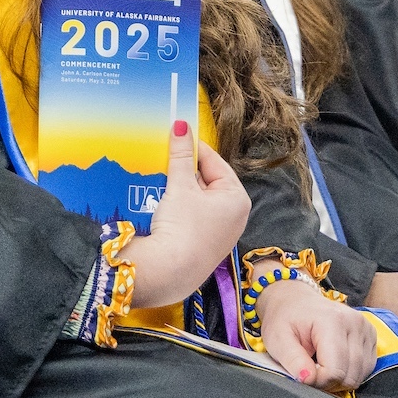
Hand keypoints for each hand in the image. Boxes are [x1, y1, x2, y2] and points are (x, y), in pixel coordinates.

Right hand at [119, 120, 248, 307]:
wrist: (169, 273)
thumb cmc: (183, 226)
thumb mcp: (180, 186)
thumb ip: (180, 154)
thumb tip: (181, 125)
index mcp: (237, 198)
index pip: (215, 162)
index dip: (193, 148)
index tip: (175, 135)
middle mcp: (234, 216)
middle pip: (207, 181)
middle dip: (185, 169)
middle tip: (164, 155)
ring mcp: (219, 232)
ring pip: (197, 199)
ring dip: (179, 187)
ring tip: (159, 174)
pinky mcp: (202, 245)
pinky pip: (192, 215)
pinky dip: (178, 205)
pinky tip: (160, 199)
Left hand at [255, 279, 376, 389]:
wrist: (295, 300)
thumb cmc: (284, 319)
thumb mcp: (277, 339)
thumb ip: (292, 360)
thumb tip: (308, 379)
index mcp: (332, 320)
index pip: (334, 371)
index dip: (318, 382)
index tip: (303, 375)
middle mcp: (355, 322)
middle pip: (350, 376)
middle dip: (328, 382)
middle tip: (310, 370)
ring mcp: (366, 328)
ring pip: (359, 375)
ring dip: (339, 378)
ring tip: (320, 364)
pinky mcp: (371, 335)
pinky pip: (366, 368)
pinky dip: (349, 371)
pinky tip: (333, 360)